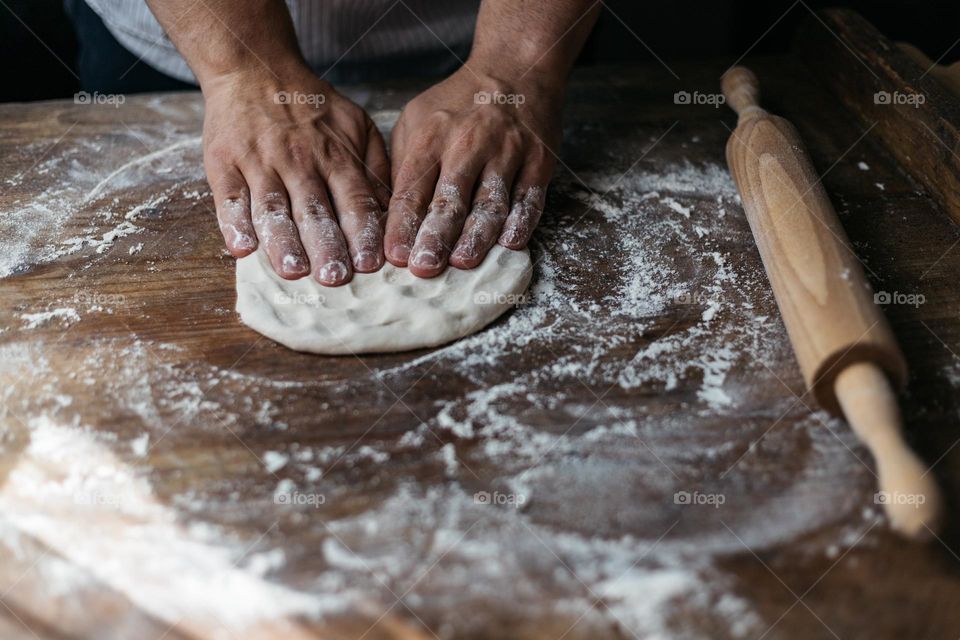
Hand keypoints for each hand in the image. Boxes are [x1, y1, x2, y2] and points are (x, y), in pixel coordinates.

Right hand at [203, 67, 389, 284]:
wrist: (255, 70)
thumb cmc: (312, 108)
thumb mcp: (356, 126)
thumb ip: (374, 168)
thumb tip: (392, 214)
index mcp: (335, 155)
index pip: (353, 200)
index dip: (362, 233)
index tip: (370, 264)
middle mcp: (298, 160)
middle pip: (314, 209)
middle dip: (326, 246)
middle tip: (334, 278)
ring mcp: (259, 162)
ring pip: (272, 207)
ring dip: (283, 242)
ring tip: (293, 272)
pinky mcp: (223, 163)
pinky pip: (229, 197)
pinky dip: (233, 224)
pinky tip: (241, 248)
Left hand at [384, 66, 562, 276]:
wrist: (515, 69)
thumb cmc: (457, 105)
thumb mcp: (416, 121)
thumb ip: (403, 166)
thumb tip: (388, 218)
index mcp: (431, 135)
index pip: (412, 189)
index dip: (402, 225)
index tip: (394, 257)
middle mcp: (468, 143)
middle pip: (450, 199)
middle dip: (435, 237)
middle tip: (424, 268)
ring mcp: (507, 151)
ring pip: (490, 202)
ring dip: (476, 235)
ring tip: (463, 262)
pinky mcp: (538, 160)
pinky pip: (529, 198)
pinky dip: (521, 222)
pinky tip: (509, 243)